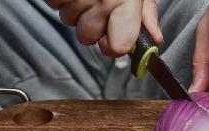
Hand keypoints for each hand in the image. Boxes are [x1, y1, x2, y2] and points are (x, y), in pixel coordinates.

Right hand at [44, 0, 162, 56]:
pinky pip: (53, 4)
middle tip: (97, 7)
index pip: (116, 47)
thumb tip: (155, 38)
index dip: (114, 46)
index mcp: (124, 2)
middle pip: (86, 37)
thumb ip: (146, 13)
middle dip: (91, 27)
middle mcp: (99, 0)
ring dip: (75, 10)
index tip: (114, 39)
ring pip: (68, 21)